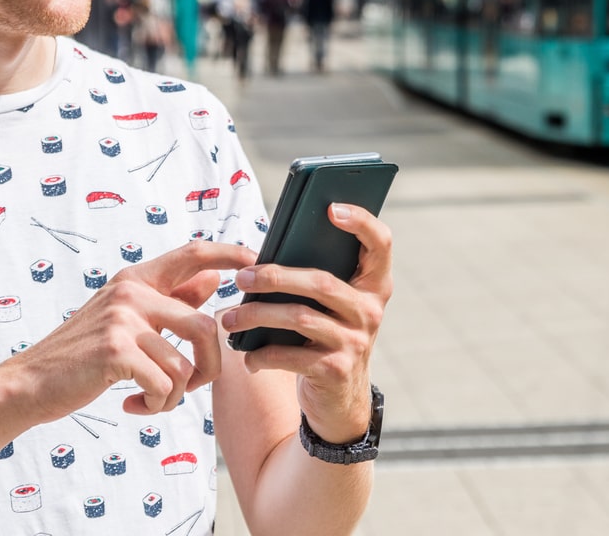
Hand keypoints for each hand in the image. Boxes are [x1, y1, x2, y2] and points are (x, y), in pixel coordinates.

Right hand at [4, 241, 254, 420]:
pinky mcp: (116, 351)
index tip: (257, 259)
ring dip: (179, 394)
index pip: (193, 253)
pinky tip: (135, 407)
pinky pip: (165, 384)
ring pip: (187, 363)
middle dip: (211, 366)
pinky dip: (158, 405)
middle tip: (194, 386)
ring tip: (156, 401)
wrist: (29, 384)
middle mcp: (131, 292)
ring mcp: (123, 319)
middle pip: (206, 325)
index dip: (230, 253)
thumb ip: (168, 298)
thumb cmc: (81, 355)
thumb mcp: (124, 317)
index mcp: (136, 279)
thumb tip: (212, 279)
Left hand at [221, 203, 392, 441]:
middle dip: (275, 277)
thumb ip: (315, 278)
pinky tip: (245, 354)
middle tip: (242, 277)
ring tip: (228, 319)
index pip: (380, 243)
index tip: (331, 207)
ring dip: (257, 315)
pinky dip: (261, 354)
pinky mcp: (336, 371)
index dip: (361, 222)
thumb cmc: (325, 337)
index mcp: (373, 285)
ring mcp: (356, 342)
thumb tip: (265, 254)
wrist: (340, 401)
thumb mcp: (332, 307)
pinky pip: (290, 355)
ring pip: (300, 317)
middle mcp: (371, 311)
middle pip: (321, 282)